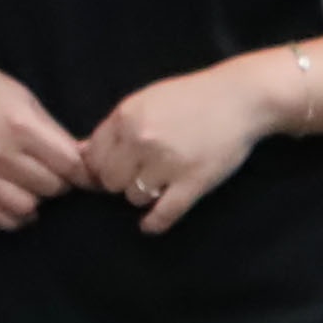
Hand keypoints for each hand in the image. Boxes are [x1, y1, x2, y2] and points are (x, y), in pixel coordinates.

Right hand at [0, 56, 95, 230]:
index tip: (88, 174)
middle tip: (55, 172)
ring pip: (27, 208)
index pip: (69, 165)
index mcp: (20, 126)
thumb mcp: (26, 100)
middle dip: (60, 181)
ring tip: (33, 185)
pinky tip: (17, 203)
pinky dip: (12, 216)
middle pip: (51, 187)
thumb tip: (86, 163)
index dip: (84, 172)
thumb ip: (54, 133)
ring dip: (37, 199)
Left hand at [80, 58, 291, 234]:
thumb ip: (115, 126)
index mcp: (126, 116)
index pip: (93, 157)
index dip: (102, 165)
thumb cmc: (193, 96)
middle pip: (109, 181)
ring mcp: (167, 163)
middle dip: (121, 180)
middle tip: (141, 174)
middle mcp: (142, 140)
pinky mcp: (193, 182)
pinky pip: (164, 214)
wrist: (242, 98)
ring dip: (144, 194)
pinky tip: (150, 225)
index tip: (116, 167)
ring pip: (134, 197)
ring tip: (160, 183)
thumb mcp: (147, 100)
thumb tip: (80, 153)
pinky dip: (154, 224)